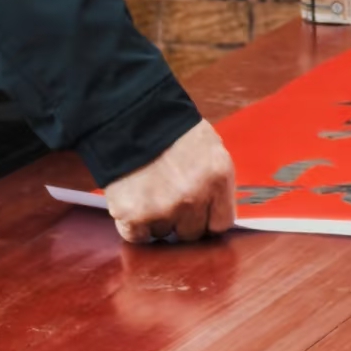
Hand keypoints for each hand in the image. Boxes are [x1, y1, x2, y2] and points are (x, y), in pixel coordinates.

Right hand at [103, 118, 236, 243]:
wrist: (129, 114)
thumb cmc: (169, 127)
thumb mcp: (208, 146)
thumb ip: (214, 181)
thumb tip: (216, 211)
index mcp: (218, 176)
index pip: (221, 222)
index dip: (208, 218)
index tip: (199, 214)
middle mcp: (194, 196)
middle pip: (192, 232)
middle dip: (182, 219)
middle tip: (169, 196)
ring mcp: (164, 208)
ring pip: (164, 233)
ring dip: (157, 219)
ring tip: (149, 189)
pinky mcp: (134, 215)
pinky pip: (136, 236)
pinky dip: (133, 225)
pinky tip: (133, 202)